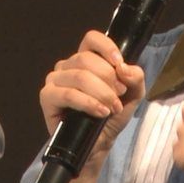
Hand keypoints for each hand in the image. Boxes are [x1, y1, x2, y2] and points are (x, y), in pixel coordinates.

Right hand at [38, 30, 145, 165]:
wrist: (99, 143)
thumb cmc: (111, 115)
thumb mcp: (133, 95)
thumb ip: (136, 77)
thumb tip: (125, 68)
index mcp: (86, 58)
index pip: (91, 39)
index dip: (106, 47)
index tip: (119, 64)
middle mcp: (67, 65)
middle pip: (86, 59)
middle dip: (109, 78)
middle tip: (119, 96)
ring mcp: (55, 80)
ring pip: (79, 76)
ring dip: (101, 93)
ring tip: (112, 108)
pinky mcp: (47, 97)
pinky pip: (68, 94)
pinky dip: (88, 103)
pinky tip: (100, 112)